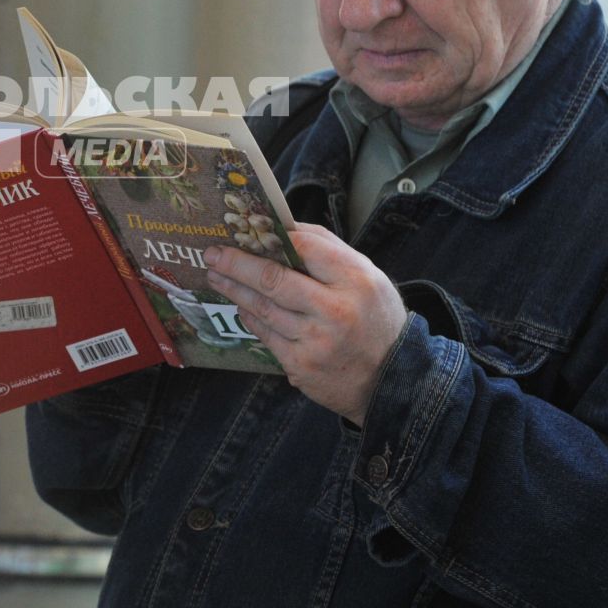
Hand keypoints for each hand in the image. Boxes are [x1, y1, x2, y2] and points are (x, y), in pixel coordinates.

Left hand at [203, 224, 406, 423]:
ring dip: (235, 289)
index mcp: (356, 280)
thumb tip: (283, 228)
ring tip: (216, 275)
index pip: (305, 247)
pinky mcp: (301, 365)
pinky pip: (265, 334)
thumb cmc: (375, 318)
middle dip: (237, 264)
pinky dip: (250, 316)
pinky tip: (240, 304)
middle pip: (273, 280)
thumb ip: (328, 250)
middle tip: (213, 254)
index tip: (245, 229)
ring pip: (263, 308)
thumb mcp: (367, 276)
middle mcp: (336, 311)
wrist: (393, 379)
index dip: (271, 236)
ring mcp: (316, 341)